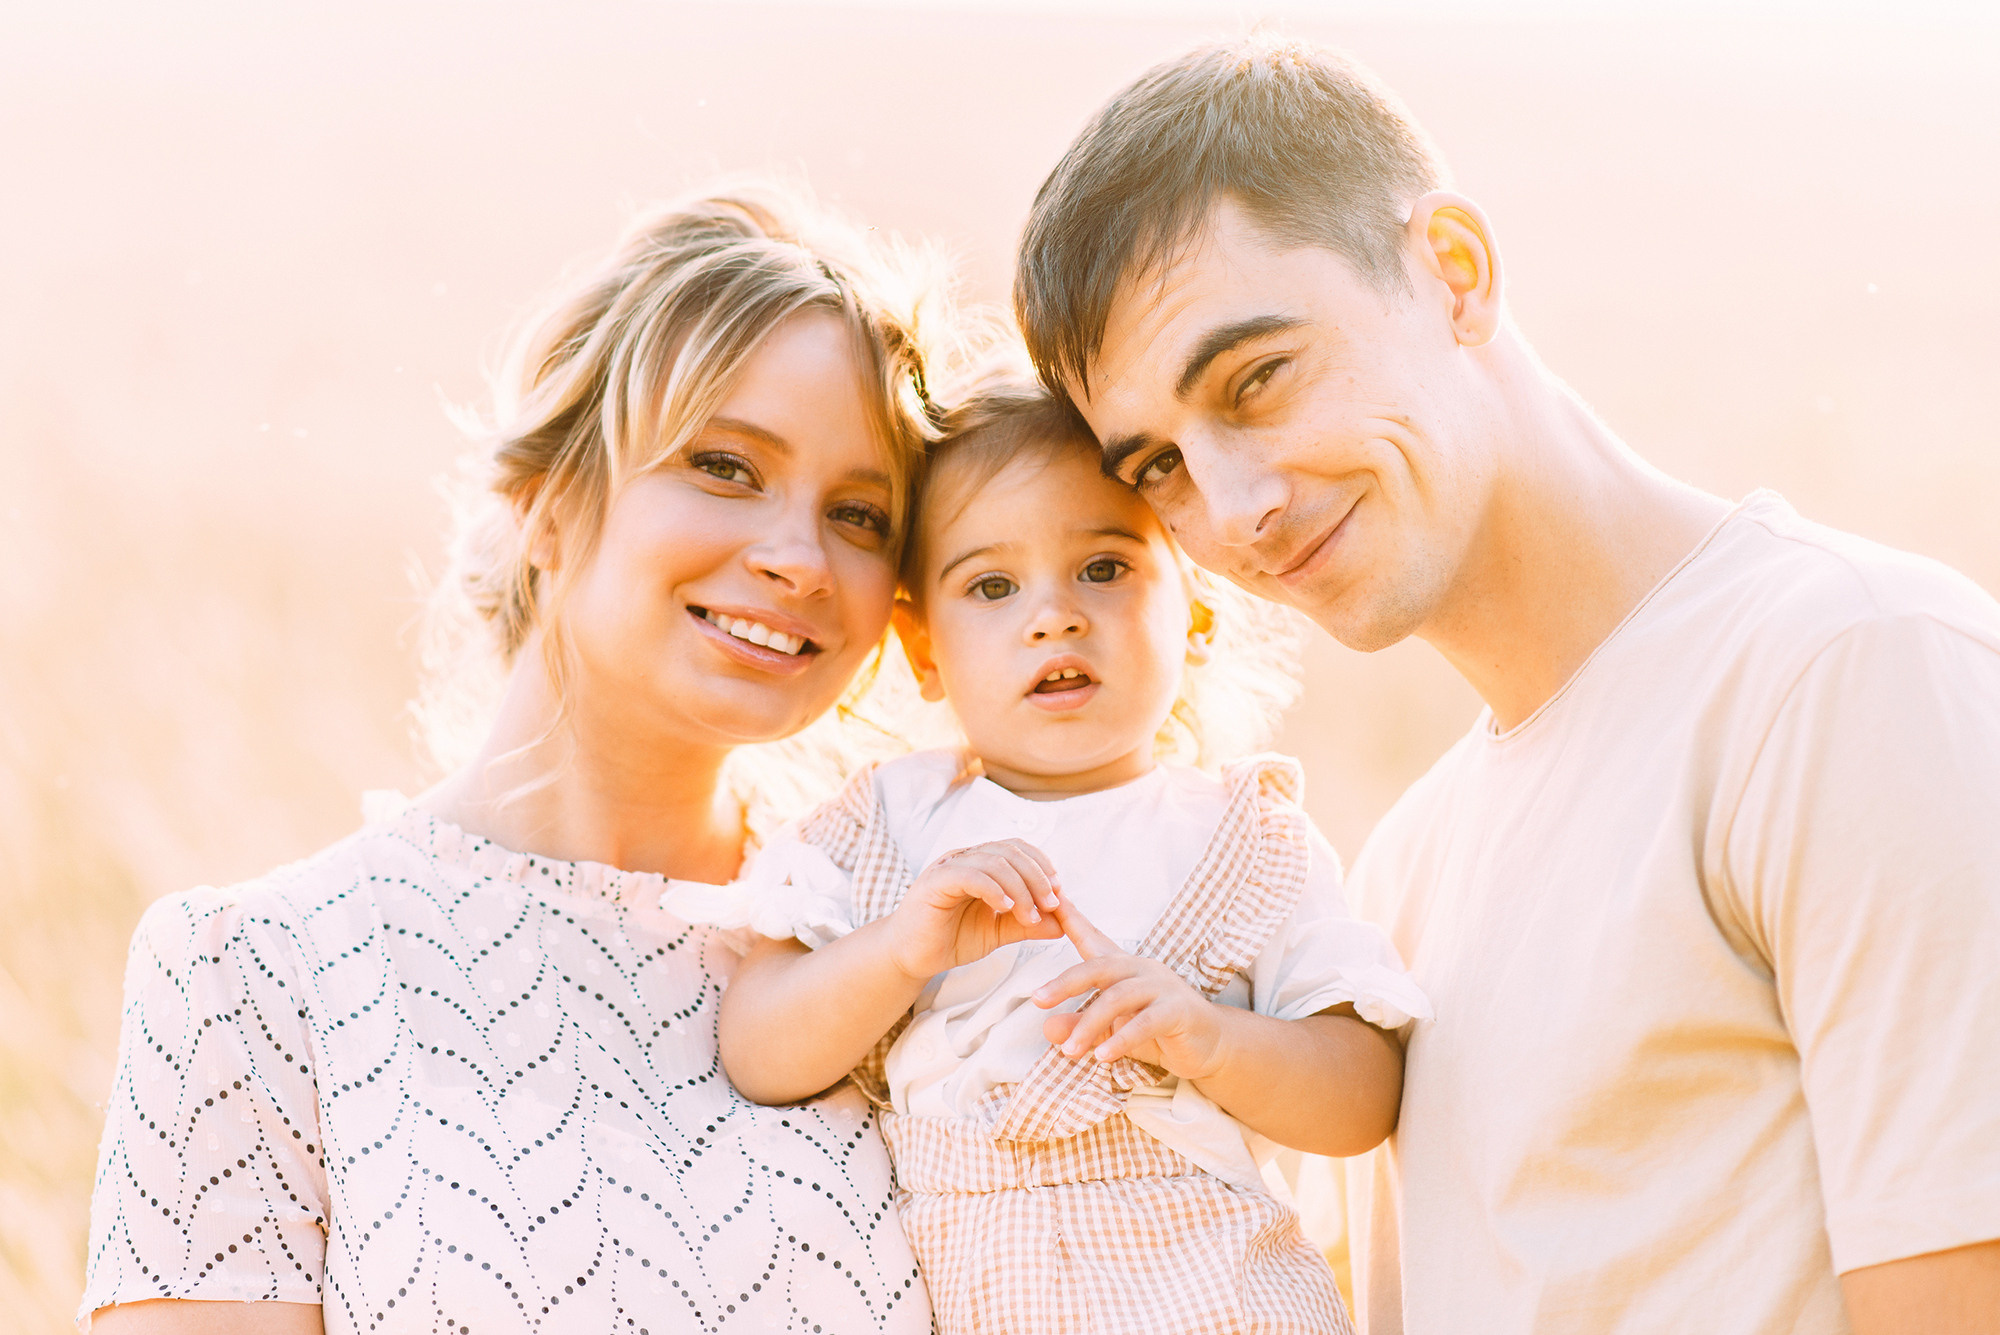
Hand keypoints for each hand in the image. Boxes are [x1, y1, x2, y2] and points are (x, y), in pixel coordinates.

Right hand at [886, 839, 1065, 979]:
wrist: (911, 956)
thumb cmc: (950, 938)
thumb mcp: (997, 931)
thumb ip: (1027, 925)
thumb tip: (1063, 924)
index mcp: (981, 864)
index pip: (1018, 849)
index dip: (1042, 866)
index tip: (1059, 894)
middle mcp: (966, 858)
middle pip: (1011, 851)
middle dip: (1037, 877)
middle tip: (1052, 905)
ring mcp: (949, 866)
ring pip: (994, 861)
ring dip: (1020, 888)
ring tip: (1030, 915)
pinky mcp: (935, 882)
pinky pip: (970, 875)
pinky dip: (993, 889)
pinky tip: (1006, 908)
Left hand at [1033, 905, 1225, 1080]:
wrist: (1210, 1045)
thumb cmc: (1157, 1032)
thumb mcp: (1111, 1031)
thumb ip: (1081, 1027)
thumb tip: (1048, 1028)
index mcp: (1123, 967)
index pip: (1092, 938)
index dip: (1071, 918)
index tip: (1050, 900)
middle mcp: (1141, 969)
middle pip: (1099, 967)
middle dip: (1066, 982)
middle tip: (1037, 999)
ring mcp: (1162, 986)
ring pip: (1118, 998)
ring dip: (1090, 1025)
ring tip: (1070, 1051)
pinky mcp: (1179, 1009)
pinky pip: (1145, 1022)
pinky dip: (1121, 1038)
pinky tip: (1103, 1056)